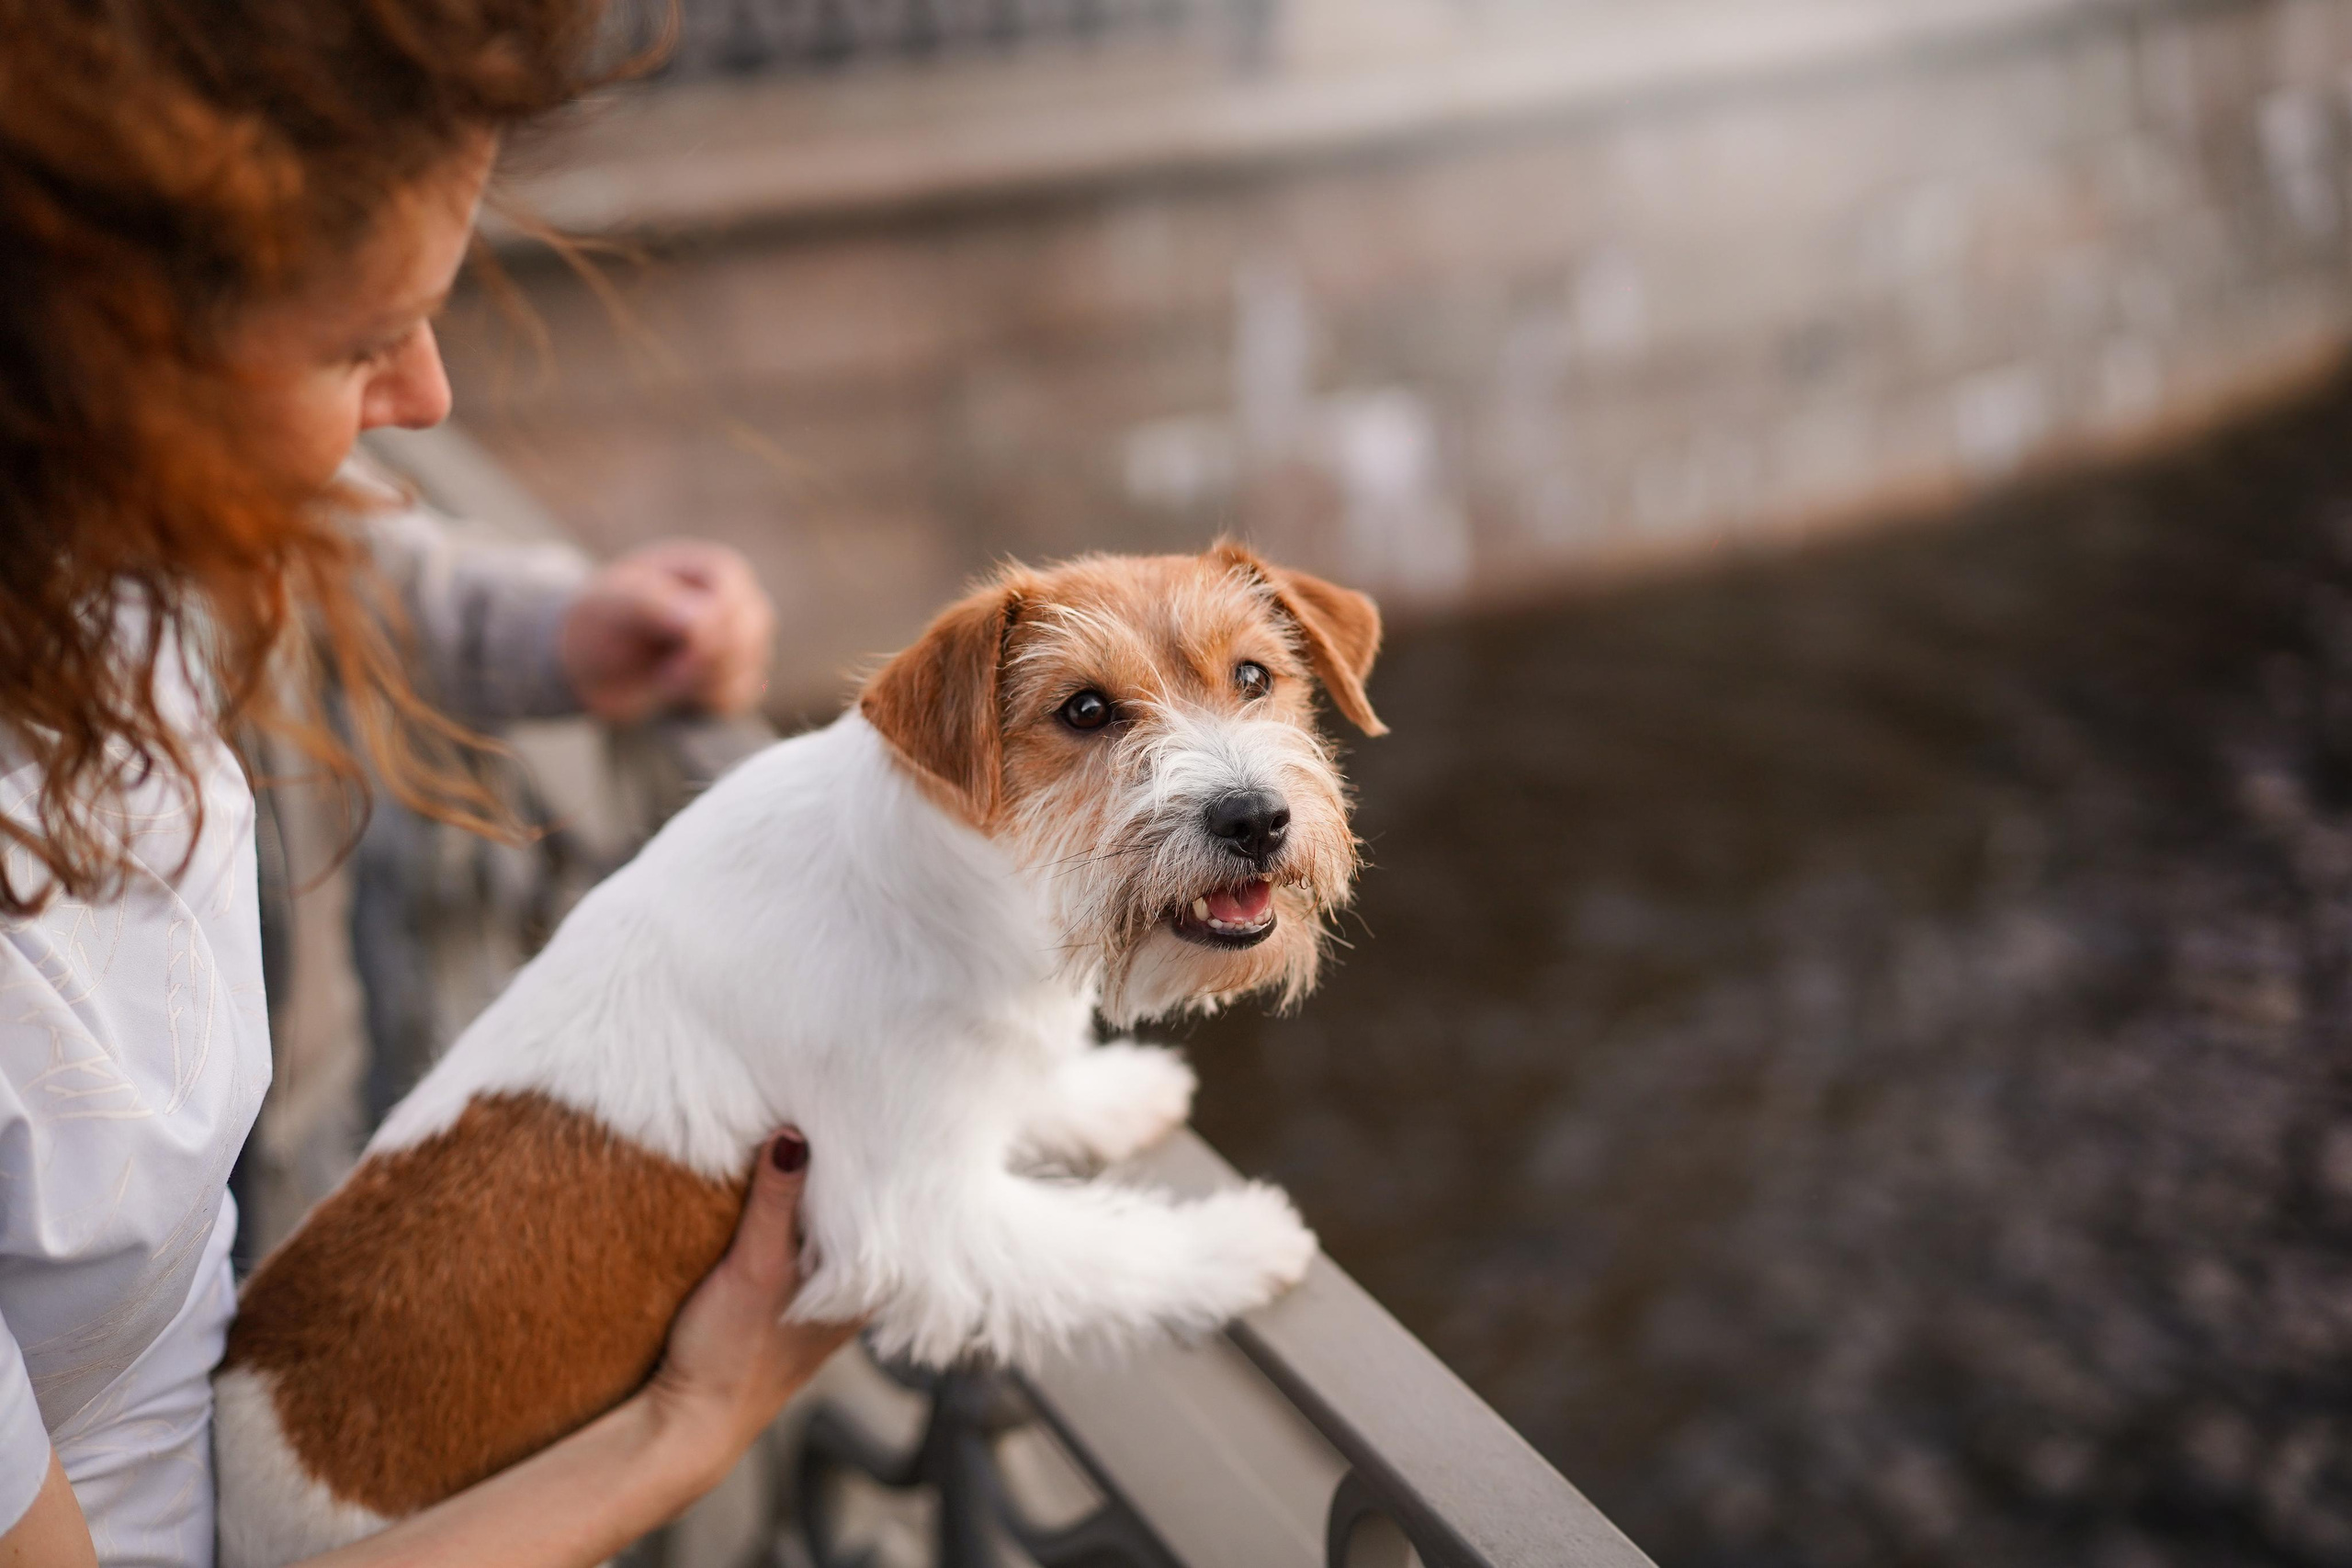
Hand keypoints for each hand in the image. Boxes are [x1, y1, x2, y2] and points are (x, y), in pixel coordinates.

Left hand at [560, 541, 775, 721]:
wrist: (588, 664)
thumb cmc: (602, 619)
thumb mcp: (619, 601)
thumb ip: (662, 605)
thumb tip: (709, 627)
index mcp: (715, 570)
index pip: (732, 605)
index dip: (704, 633)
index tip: (665, 648)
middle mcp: (737, 603)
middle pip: (748, 640)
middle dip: (702, 663)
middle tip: (662, 668)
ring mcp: (742, 644)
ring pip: (747, 672)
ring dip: (699, 684)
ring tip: (662, 674)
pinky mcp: (735, 680)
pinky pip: (740, 698)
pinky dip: (706, 703)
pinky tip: (676, 690)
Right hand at [642, 1130, 859, 1486]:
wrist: (686, 1424)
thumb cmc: (732, 1355)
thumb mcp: (755, 1268)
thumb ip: (775, 1204)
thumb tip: (792, 1135)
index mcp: (863, 1289)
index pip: (893, 1217)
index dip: (888, 1170)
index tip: (881, 1120)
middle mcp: (850, 1295)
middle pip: (863, 1222)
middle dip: (853, 1174)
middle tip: (846, 1111)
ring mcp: (815, 1302)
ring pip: (830, 1234)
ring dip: (821, 1194)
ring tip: (815, 1132)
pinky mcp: (779, 1304)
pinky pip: (799, 1248)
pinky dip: (795, 1218)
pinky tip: (778, 1190)